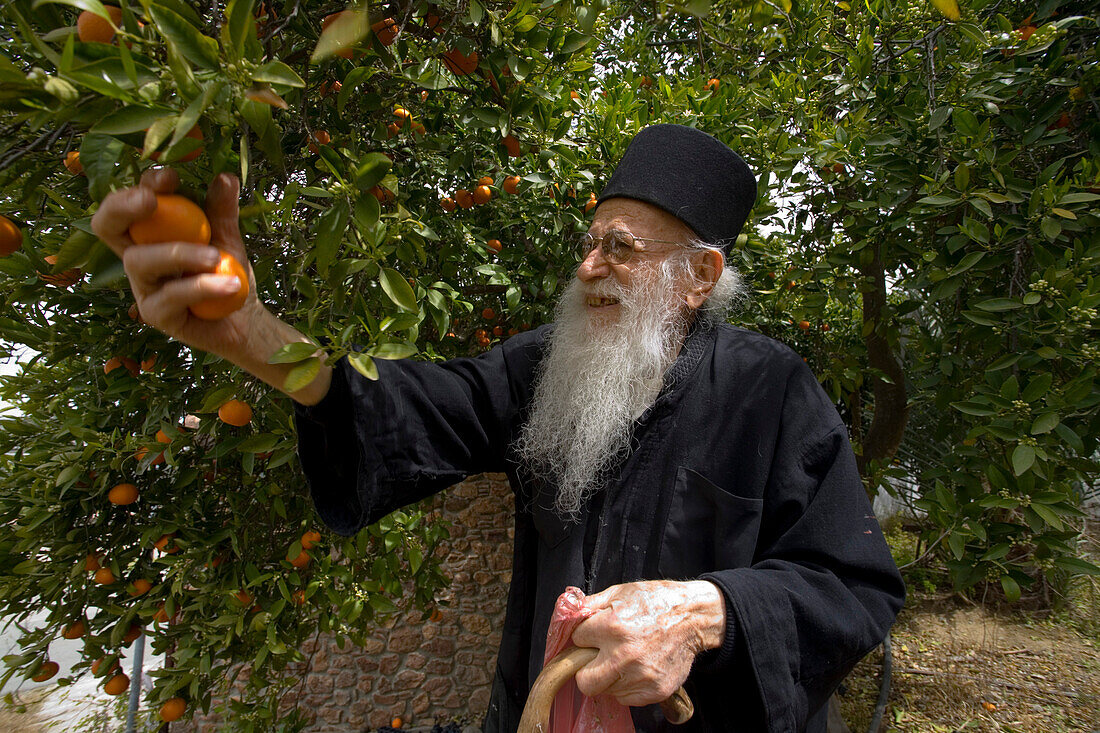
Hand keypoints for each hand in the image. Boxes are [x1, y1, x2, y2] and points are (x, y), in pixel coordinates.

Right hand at [90, 168, 264, 362]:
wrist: (244, 320)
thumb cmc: (226, 273)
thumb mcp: (226, 237)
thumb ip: (222, 210)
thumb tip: (226, 177)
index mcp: (149, 233)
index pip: (131, 202)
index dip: (143, 185)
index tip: (172, 177)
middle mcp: (138, 257)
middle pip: (106, 226)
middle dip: (121, 207)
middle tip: (150, 199)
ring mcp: (143, 287)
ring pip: (140, 261)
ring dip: (178, 254)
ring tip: (216, 258)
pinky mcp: (156, 315)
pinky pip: (171, 296)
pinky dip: (202, 287)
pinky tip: (230, 284)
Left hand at [570, 580, 724, 706]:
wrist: (693, 616)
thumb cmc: (656, 601)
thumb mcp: (620, 592)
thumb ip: (589, 605)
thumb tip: (566, 613)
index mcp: (612, 626)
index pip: (577, 642)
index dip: (585, 637)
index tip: (594, 635)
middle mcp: (624, 654)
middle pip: (584, 682)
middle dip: (587, 670)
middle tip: (598, 659)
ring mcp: (640, 675)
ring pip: (607, 691)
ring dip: (610, 678)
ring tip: (625, 659)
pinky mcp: (655, 690)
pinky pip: (627, 699)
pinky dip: (628, 687)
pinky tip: (638, 668)